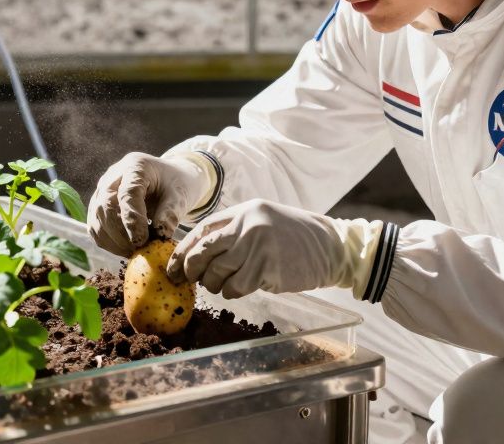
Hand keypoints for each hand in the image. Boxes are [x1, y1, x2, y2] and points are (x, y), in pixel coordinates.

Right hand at [88, 152, 214, 255]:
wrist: (167, 180)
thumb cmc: (175, 185)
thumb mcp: (181, 195)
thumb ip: (171, 212)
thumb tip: (161, 234)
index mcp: (135, 166)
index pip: (127, 193)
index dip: (132, 219)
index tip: (142, 240)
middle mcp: (113, 175)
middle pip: (106, 205)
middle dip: (120, 232)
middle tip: (138, 249)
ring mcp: (102, 189)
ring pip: (97, 217)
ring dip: (113, 240)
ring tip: (134, 252)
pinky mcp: (98, 205)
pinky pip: (95, 226)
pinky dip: (107, 242)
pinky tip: (125, 249)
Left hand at [166, 199, 384, 299]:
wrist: (330, 246)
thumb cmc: (292, 237)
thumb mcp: (262, 221)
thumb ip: (234, 232)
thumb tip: (197, 256)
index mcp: (243, 212)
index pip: (201, 231)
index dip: (183, 250)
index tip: (173, 266)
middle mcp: (247, 226)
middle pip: (203, 252)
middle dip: (191, 270)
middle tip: (190, 280)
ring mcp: (257, 246)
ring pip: (217, 273)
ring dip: (215, 284)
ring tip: (225, 284)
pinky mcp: (267, 267)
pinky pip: (236, 287)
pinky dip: (233, 292)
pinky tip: (242, 288)